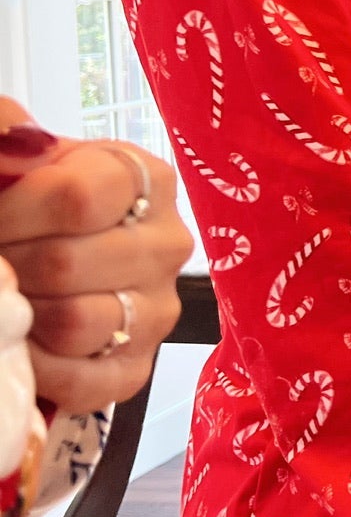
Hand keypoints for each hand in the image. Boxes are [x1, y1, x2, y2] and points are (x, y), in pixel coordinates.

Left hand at [0, 102, 191, 411]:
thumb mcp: (17, 156)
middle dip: (8, 264)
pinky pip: (82, 382)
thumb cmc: (30, 205)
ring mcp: (158, 311)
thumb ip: (7, 134)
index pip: (78, 198)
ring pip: (74, 324)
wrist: (38, 256)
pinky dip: (36, 366)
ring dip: (20, 313)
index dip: (13, 211)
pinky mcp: (137, 369)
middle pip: (66, 264)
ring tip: (11, 295)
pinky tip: (22, 338)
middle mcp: (169, 244)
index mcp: (146, 180)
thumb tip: (21, 141)